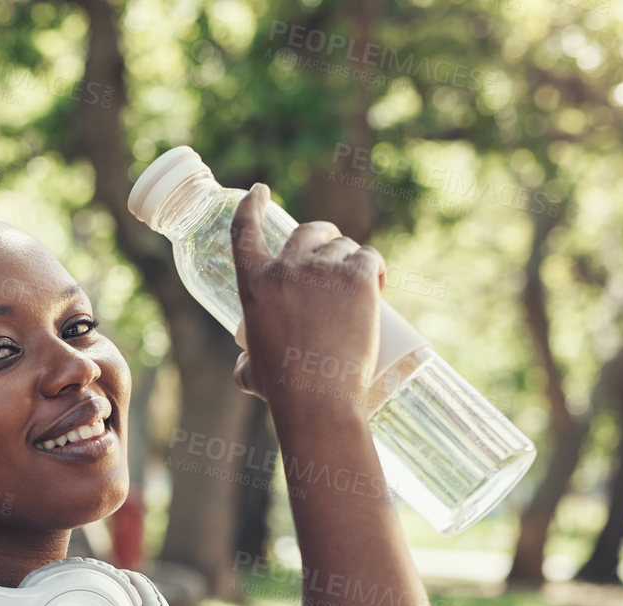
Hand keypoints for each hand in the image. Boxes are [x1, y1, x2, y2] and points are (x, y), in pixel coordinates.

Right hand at [230, 183, 384, 415]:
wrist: (317, 397)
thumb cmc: (281, 389)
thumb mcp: (250, 370)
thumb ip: (245, 359)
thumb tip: (245, 364)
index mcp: (254, 284)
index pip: (244, 231)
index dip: (251, 206)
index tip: (259, 191)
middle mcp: (286, 268)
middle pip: (308, 231)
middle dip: (322, 235)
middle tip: (333, 254)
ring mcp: (324, 270)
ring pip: (344, 246)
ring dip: (351, 260)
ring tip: (359, 291)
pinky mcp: (358, 278)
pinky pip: (370, 258)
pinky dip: (375, 269)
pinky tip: (378, 286)